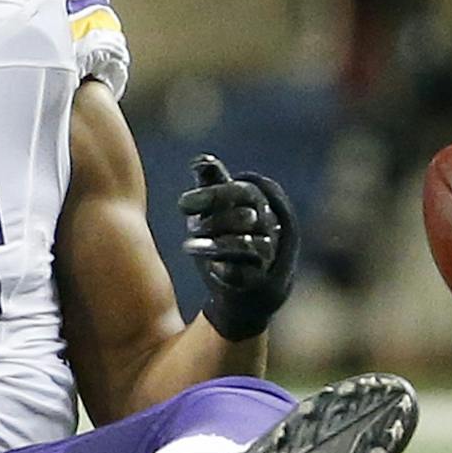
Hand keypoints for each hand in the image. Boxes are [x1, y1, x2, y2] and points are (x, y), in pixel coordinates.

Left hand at [178, 153, 297, 340]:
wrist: (245, 291)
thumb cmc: (228, 241)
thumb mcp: (217, 212)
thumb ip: (212, 187)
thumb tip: (201, 160)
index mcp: (261, 206)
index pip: (243, 192)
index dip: (212, 194)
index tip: (181, 205)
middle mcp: (270, 228)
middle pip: (246, 215)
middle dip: (213, 217)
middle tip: (188, 224)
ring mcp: (268, 256)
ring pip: (247, 244)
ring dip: (214, 244)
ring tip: (188, 245)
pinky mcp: (260, 282)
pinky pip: (245, 274)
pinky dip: (225, 270)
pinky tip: (210, 268)